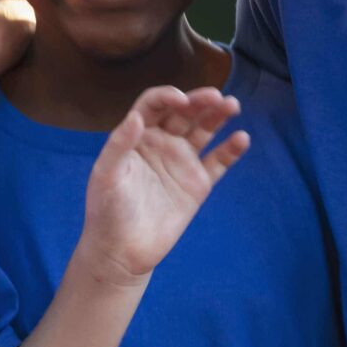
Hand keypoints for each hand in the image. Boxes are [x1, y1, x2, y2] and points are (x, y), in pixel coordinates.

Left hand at [78, 86, 246, 283]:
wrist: (122, 250)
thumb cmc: (106, 211)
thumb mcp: (106, 175)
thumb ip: (119, 144)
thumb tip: (136, 116)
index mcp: (136, 137)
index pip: (153, 106)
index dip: (167, 97)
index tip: (181, 99)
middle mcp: (161, 144)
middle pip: (184, 113)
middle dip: (199, 102)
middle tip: (216, 96)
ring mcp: (181, 162)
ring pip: (204, 132)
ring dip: (218, 116)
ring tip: (232, 104)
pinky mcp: (198, 184)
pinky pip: (218, 162)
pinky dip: (230, 150)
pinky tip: (241, 138)